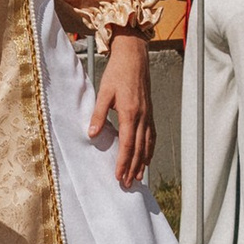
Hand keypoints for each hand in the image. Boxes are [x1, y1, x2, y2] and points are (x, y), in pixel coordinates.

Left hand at [88, 30, 153, 189]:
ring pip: (147, 144)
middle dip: (133, 168)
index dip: (123, 162)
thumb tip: (91, 134)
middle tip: (127, 184)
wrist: (134, 58)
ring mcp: (148, 115)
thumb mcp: (103, 92)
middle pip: (139, 149)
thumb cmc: (117, 73)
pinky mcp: (149, 112)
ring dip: (143, 162)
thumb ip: (98, 114)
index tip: (118, 176)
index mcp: (129, 113)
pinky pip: (152, 136)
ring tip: (138, 178)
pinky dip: (150, 150)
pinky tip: (147, 158)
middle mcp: (141, 117)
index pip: (127, 144)